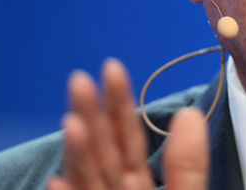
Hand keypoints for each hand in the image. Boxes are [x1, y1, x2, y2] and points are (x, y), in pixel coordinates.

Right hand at [48, 59, 208, 189]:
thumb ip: (188, 167)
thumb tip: (189, 115)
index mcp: (138, 186)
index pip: (128, 139)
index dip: (120, 105)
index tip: (111, 67)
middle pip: (102, 153)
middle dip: (91, 117)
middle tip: (79, 79)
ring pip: (88, 178)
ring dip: (78, 153)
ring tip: (72, 122)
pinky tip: (56, 181)